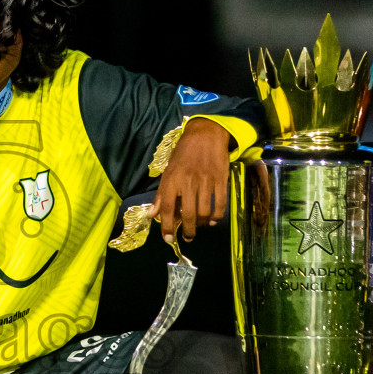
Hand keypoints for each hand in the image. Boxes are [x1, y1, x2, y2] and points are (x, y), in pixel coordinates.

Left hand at [152, 117, 233, 242]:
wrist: (205, 134)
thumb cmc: (183, 153)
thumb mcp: (168, 171)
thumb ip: (161, 194)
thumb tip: (152, 215)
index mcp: (172, 179)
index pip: (167, 208)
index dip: (167, 226)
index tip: (168, 239)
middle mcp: (188, 182)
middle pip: (188, 214)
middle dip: (188, 230)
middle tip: (187, 237)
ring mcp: (206, 181)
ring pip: (204, 211)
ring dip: (201, 224)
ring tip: (199, 227)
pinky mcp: (220, 179)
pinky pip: (220, 203)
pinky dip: (216, 216)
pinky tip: (212, 220)